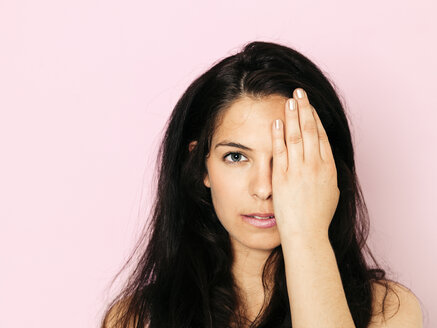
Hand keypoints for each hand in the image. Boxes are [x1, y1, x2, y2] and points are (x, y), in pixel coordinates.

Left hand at [271, 88, 339, 239]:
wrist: (306, 234)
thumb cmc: (318, 217)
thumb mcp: (331, 192)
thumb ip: (328, 173)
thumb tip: (325, 161)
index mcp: (328, 168)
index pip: (321, 135)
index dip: (315, 118)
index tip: (310, 105)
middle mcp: (315, 165)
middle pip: (310, 130)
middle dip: (304, 108)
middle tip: (299, 92)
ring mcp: (298, 171)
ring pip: (296, 136)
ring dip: (293, 116)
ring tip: (289, 100)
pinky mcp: (282, 177)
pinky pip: (280, 151)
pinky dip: (279, 135)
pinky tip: (277, 122)